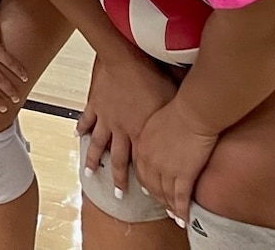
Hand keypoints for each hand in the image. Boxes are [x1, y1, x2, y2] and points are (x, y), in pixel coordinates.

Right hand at [78, 50, 178, 202]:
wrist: (125, 60)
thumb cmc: (153, 77)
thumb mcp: (171, 100)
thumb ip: (175, 118)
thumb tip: (195, 123)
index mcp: (141, 132)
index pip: (141, 160)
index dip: (142, 177)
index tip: (143, 192)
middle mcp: (122, 129)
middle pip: (118, 159)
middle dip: (117, 178)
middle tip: (117, 194)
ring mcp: (106, 117)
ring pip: (98, 144)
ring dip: (93, 160)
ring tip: (88, 173)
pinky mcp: (95, 104)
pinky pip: (86, 120)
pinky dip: (81, 129)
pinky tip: (77, 137)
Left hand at [133, 95, 217, 223]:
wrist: (190, 111)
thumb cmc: (175, 108)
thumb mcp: (153, 116)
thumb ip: (150, 128)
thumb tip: (154, 127)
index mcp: (140, 143)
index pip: (137, 166)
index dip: (140, 179)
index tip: (144, 187)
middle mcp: (148, 158)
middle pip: (147, 182)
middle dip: (153, 196)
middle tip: (158, 203)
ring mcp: (164, 168)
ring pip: (163, 192)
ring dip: (167, 205)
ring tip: (171, 213)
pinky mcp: (183, 174)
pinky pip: (180, 197)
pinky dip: (181, 210)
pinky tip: (183, 218)